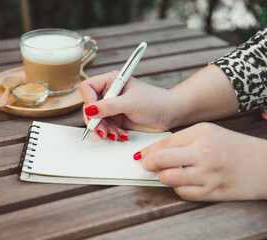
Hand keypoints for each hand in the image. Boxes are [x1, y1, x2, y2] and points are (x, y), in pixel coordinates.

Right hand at [78, 71, 178, 140]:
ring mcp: (112, 107)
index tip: (93, 113)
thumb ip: (109, 106)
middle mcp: (110, 93)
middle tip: (102, 131)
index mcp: (112, 81)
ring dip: (104, 130)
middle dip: (95, 121)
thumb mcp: (131, 103)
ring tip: (115, 135)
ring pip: (96, 120)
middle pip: (89, 106)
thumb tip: (90, 110)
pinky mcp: (116, 119)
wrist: (170, 114)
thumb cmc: (155, 101)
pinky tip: (122, 135)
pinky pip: (106, 128)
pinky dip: (112, 133)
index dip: (88, 100)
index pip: (88, 87)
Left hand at [137, 122, 266, 200]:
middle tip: (147, 166)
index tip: (141, 156)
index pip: (163, 143)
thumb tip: (152, 152)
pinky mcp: (213, 192)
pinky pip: (183, 193)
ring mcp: (209, 174)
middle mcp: (204, 152)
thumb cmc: (232, 146)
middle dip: (148, 164)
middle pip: (160, 160)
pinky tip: (184, 183)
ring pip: (168, 178)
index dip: (147, 152)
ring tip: (167, 174)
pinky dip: (178, 189)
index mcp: (201, 133)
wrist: (264, 164)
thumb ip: (181, 140)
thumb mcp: (207, 133)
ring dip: (163, 177)